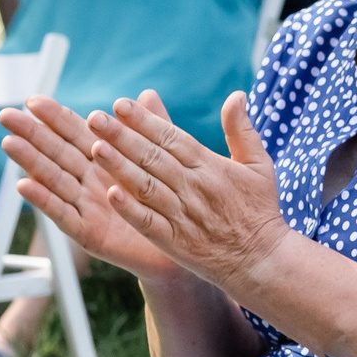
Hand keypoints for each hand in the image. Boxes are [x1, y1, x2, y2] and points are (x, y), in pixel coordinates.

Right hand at [0, 95, 180, 277]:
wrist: (181, 243)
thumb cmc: (166, 202)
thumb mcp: (162, 161)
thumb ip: (153, 130)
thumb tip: (147, 94)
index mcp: (105, 160)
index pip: (76, 134)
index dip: (56, 118)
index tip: (34, 100)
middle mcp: (89, 182)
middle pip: (56, 153)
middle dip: (31, 134)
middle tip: (7, 116)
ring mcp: (86, 207)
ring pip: (53, 180)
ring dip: (30, 162)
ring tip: (10, 143)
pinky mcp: (88, 233)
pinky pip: (64, 215)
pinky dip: (44, 200)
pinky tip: (25, 186)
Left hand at [85, 89, 288, 294]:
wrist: (260, 260)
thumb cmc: (259, 210)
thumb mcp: (260, 165)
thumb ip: (243, 130)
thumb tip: (237, 95)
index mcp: (211, 167)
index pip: (172, 138)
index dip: (145, 120)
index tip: (120, 104)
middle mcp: (194, 188)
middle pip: (153, 157)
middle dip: (122, 136)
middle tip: (95, 118)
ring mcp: (182, 215)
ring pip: (146, 186)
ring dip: (120, 167)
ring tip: (95, 148)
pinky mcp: (174, 241)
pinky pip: (148, 222)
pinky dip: (130, 209)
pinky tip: (110, 195)